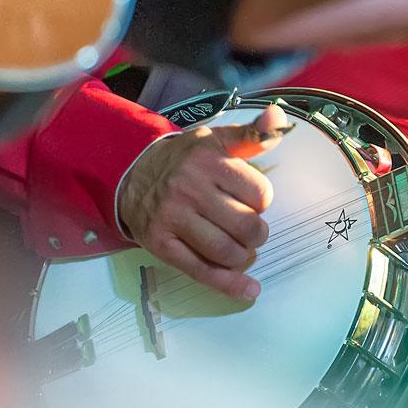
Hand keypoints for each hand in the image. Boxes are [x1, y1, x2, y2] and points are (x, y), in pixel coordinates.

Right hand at [117, 105, 290, 300]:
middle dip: (257, 234)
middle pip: (246, 226)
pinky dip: (229, 284)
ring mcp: (172, 217)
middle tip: (252, 231)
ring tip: (243, 250)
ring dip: (244, 257)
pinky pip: (200, 270)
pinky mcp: (160, 243)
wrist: (129, 172)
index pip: (260, 194)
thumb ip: (252, 134)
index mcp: (209, 160)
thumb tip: (277, 117)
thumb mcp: (216, 139)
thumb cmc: (185, 159)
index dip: (262, 201)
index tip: (252, 200)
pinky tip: (248, 290)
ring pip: (226, 251)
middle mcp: (190, 188)